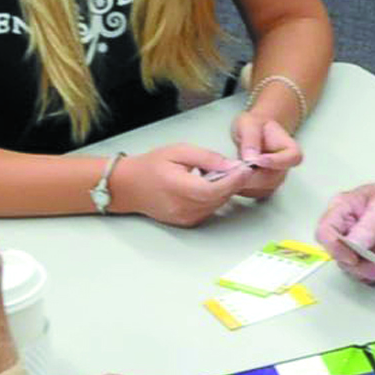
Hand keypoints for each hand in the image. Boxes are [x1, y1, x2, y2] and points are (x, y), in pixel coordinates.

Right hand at [123, 143, 251, 226]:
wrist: (128, 187)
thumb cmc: (150, 166)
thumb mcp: (178, 151)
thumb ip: (206, 158)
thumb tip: (231, 165)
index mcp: (179, 189)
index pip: (216, 189)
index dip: (234, 180)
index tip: (246, 168)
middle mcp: (184, 208)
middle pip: (220, 198)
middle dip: (233, 183)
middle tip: (237, 168)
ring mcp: (186, 218)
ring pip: (218, 205)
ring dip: (224, 190)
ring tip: (218, 174)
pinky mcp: (187, 222)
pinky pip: (210, 209)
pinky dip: (215, 198)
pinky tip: (207, 186)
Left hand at [229, 109, 302, 198]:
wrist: (251, 134)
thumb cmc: (253, 126)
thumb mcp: (249, 124)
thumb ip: (251, 139)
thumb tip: (250, 158)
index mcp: (291, 149)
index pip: (292, 158)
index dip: (276, 161)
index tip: (257, 160)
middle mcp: (285, 169)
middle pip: (273, 178)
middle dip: (252, 176)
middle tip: (232, 168)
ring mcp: (274, 181)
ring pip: (260, 188)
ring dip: (243, 182)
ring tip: (226, 171)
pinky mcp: (260, 188)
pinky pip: (250, 192)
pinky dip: (237, 185)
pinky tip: (226, 175)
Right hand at [316, 177, 374, 281]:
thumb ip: (369, 225)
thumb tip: (354, 245)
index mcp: (340, 211)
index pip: (324, 233)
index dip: (335, 248)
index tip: (355, 257)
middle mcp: (343, 231)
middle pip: (341, 258)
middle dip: (368, 264)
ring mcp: (354, 247)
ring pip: (356, 270)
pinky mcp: (367, 258)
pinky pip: (370, 274)